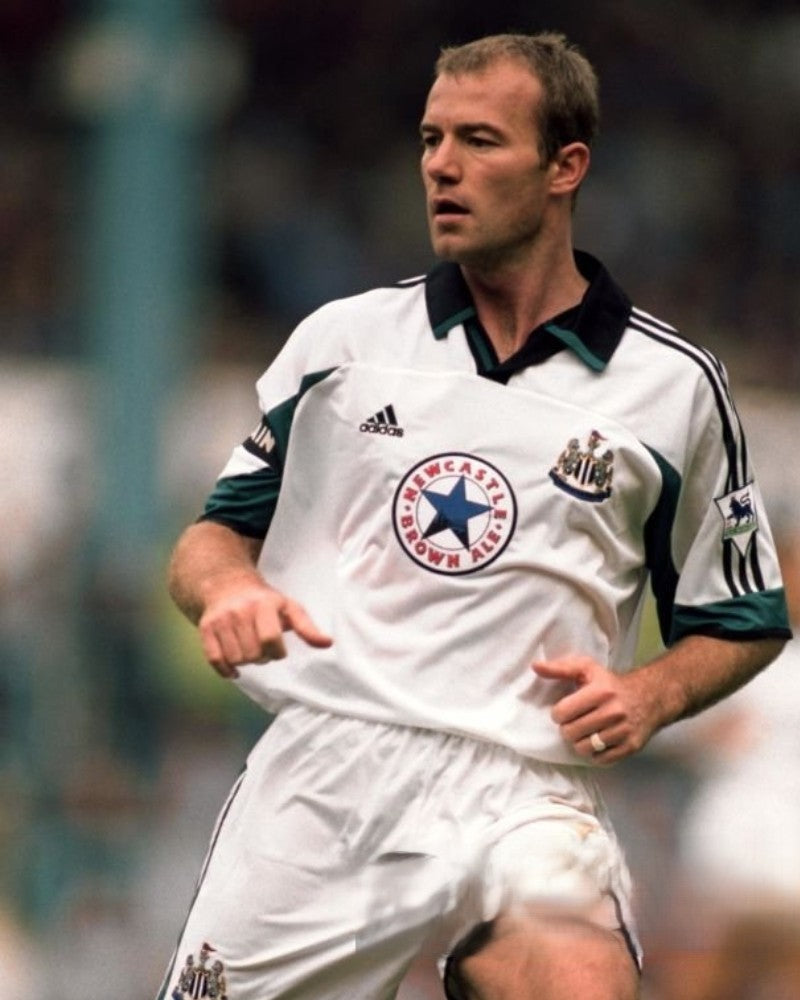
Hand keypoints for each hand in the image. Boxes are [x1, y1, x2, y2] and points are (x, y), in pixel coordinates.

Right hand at [198, 577, 332, 678]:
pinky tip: (234, 670)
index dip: (277, 652)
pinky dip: (225, 670)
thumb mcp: (288, 607)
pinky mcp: (206, 628)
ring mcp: (221, 620)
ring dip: (245, 662)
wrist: (226, 584)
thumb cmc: (264, 601)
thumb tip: (328, 644)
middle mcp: (240, 611)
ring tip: (250, 650)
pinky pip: (214, 659)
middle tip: (262, 649)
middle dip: (261, 658)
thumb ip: (307, 627)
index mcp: (264, 604)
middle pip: (253, 653)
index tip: (279, 650)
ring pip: (235, 658)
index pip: (270, 639)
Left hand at [532, 656, 655, 762]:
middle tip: (574, 722)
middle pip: (571, 733)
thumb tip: (535, 667)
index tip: (564, 711)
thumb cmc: (610, 684)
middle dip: (568, 729)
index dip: (558, 713)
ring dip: (580, 742)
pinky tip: (597, 741)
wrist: (649, 697)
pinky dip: (595, 754)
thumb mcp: (587, 668)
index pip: (562, 712)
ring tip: (585, 732)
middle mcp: (613, 711)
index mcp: (600, 691)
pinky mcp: (631, 746)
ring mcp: (623, 731)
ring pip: (584, 748)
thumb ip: (560, 668)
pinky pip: (600, 760)